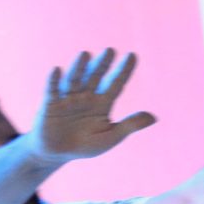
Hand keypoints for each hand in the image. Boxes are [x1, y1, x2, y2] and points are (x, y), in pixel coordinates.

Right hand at [28, 49, 157, 160]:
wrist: (58, 153)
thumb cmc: (85, 145)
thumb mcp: (111, 137)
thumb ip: (129, 126)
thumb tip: (154, 117)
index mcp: (102, 103)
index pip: (116, 84)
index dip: (124, 71)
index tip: (133, 55)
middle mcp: (86, 97)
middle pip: (96, 77)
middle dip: (103, 64)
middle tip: (110, 50)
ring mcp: (68, 99)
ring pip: (75, 80)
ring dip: (79, 67)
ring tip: (85, 54)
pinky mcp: (50, 105)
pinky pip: (52, 91)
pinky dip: (54, 81)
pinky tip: (57, 70)